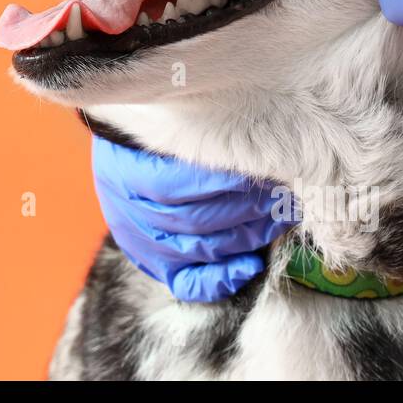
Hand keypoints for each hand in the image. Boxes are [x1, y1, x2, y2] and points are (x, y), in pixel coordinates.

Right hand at [91, 134, 293, 302]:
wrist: (129, 152)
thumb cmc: (156, 128)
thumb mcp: (160, 118)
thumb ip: (191, 128)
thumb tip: (243, 136)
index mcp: (122, 171)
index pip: (172, 184)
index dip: (220, 181)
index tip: (260, 166)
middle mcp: (128, 213)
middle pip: (191, 220)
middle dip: (245, 209)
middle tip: (280, 193)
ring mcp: (142, 244)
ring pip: (198, 250)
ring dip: (247, 236)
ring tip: (279, 216)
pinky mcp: (157, 265)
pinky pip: (188, 284)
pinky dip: (222, 279)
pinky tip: (252, 264)